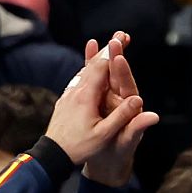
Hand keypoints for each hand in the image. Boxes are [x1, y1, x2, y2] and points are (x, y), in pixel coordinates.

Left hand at [45, 33, 157, 173]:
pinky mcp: (64, 101)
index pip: (101, 67)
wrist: (52, 155)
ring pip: (83, 72)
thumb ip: (122, 117)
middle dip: (106, 50)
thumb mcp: (104, 134)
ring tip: (105, 50)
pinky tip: (87, 72)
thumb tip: (139, 100)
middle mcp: (76, 91)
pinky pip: (78, 81)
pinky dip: (86, 71)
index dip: (113, 52)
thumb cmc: (80, 147)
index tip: (123, 39)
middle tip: (118, 37)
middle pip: (92, 65)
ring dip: (96, 59)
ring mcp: (68, 95)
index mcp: (87, 96)